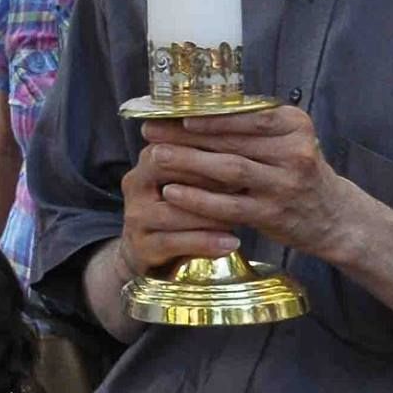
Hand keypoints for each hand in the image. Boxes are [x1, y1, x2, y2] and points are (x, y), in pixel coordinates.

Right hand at [118, 137, 240, 276]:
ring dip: (209, 215)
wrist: (149, 250)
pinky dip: (204, 242)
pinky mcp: (140, 247)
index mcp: (149, 159)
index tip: (243, 152)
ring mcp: (135, 217)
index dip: (206, 146)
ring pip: (171, 211)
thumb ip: (212, 162)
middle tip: (244, 184)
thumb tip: (256, 143)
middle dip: (206, 177)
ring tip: (243, 218)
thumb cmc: (182, 208)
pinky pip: (173, 242)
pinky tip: (232, 243)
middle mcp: (135, 183)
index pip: (174, 142)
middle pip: (165, 169)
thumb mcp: (193, 180)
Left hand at [138, 107, 363, 263]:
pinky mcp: (273, 214)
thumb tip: (192, 109)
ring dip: (188, 162)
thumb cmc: (295, 170)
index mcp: (295, 125)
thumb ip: (250, 126)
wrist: (332, 217)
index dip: (206, 114)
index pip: (245, 114)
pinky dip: (198, 198)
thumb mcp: (285, 140)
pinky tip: (172, 191)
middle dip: (186, 135)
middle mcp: (295, 152)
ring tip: (154, 156)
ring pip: (228, 169)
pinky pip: (228, 205)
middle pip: (232, 140)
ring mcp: (285, 185)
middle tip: (150, 130)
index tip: (172, 111)